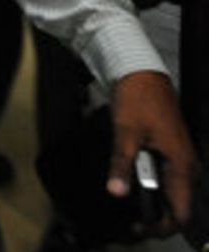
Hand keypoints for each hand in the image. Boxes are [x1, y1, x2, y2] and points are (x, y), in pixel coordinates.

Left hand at [108, 71, 197, 229]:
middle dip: (154, 219)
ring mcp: (179, 160)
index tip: (138, 229)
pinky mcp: (169, 153)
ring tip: (124, 205)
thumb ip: (121, 164)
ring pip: (170, 194)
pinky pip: (164, 179)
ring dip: (150, 203)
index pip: (181, 213)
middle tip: (127, 223)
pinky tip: (128, 185)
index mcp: (182, 165)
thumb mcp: (126, 132)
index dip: (161, 227)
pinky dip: (149, 188)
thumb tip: (116, 192)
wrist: (141, 73)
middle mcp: (186, 167)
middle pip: (176, 207)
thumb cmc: (138, 98)